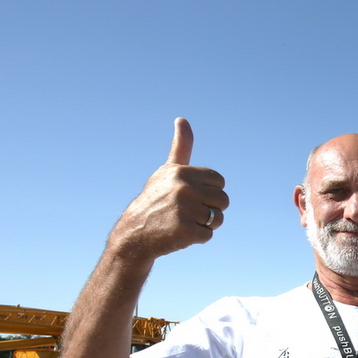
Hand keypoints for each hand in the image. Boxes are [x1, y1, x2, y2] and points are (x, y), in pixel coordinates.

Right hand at [110, 118, 228, 262]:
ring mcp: (184, 210)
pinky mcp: (185, 231)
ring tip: (185, 223)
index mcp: (181, 172)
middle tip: (189, 213)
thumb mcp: (167, 171)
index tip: (192, 196)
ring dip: (206, 225)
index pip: (219, 182)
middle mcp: (183, 188)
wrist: (134, 234)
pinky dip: (198, 238)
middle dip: (210, 209)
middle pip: (223, 200)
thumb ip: (181, 147)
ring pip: (218, 219)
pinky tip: (180, 234)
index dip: (209, 192)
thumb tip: (182, 119)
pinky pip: (208, 235)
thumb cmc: (156, 200)